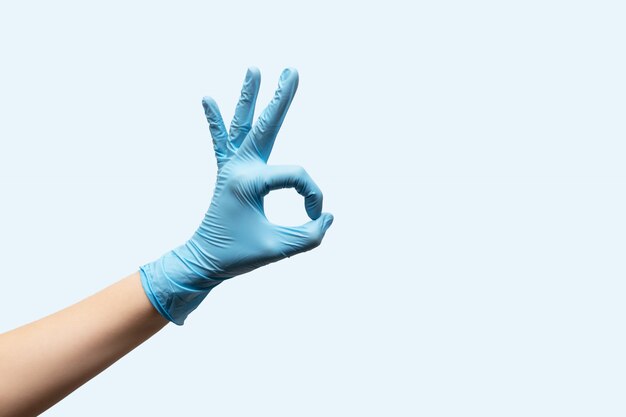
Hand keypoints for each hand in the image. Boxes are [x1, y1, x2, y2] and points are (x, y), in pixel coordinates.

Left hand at [140, 67, 333, 324]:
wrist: (203, 261)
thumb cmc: (238, 256)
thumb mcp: (279, 250)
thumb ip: (309, 235)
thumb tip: (326, 216)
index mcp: (250, 182)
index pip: (296, 177)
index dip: (312, 197)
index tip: (314, 217)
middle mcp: (240, 168)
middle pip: (265, 126)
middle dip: (280, 98)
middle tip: (292, 69)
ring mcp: (231, 168)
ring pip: (241, 126)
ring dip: (248, 98)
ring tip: (254, 69)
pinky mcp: (226, 174)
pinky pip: (221, 143)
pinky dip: (216, 122)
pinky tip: (207, 99)